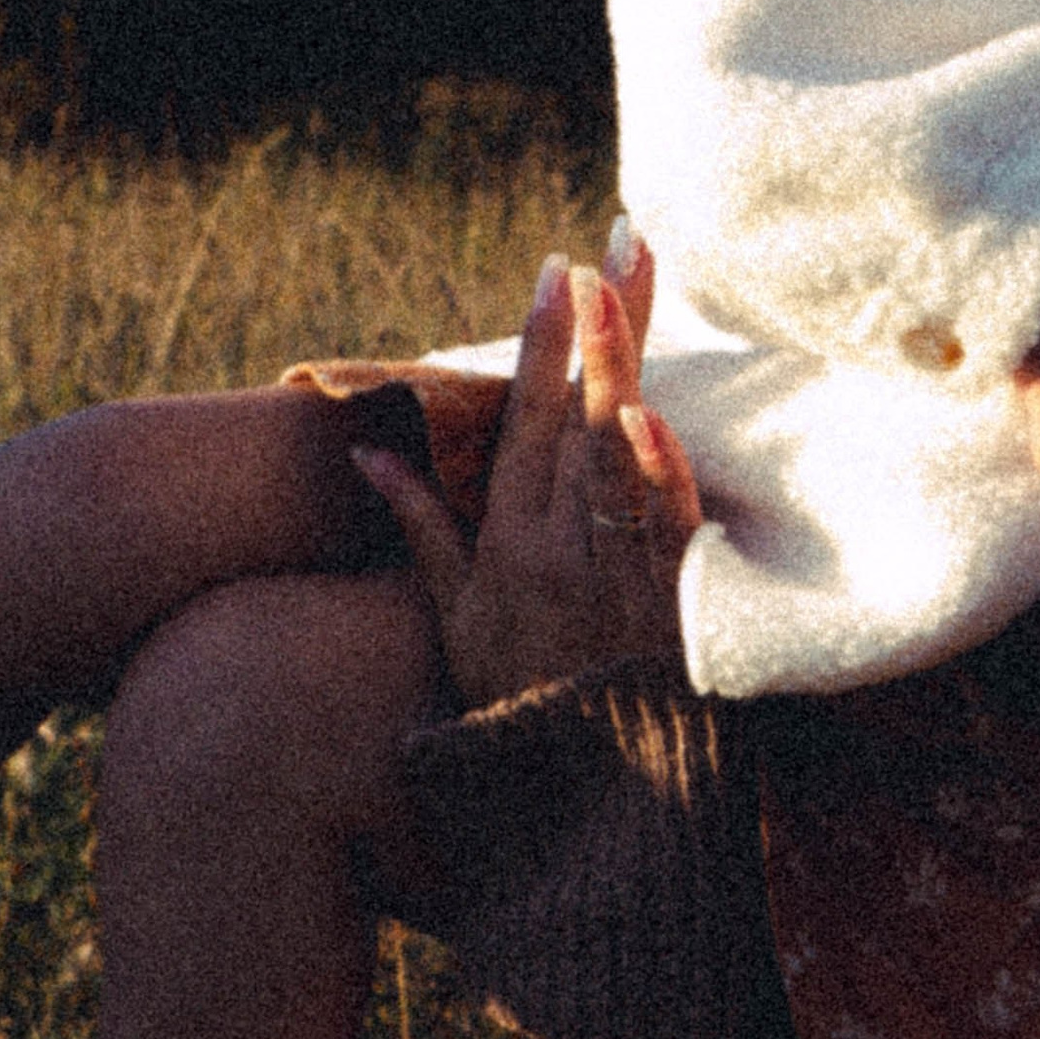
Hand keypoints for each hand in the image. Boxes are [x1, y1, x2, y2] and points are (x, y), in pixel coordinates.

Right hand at [354, 245, 703, 707]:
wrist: (593, 793)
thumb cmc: (518, 698)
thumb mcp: (455, 615)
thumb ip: (422, 527)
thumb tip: (370, 456)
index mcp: (509, 539)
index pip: (528, 419)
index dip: (544, 343)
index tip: (555, 269)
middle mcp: (558, 547)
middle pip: (581, 417)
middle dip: (598, 327)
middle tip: (617, 245)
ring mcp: (614, 573)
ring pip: (619, 459)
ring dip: (627, 372)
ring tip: (635, 290)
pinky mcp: (669, 600)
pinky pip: (662, 524)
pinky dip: (657, 472)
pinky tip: (652, 420)